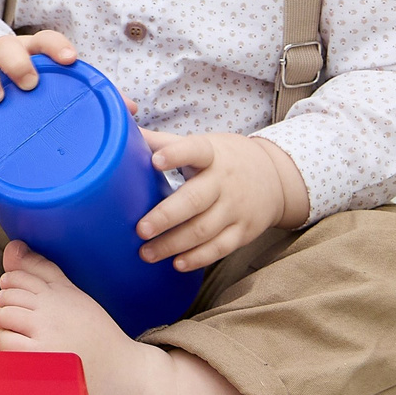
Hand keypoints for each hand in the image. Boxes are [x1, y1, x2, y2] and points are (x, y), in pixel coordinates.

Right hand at [0, 29, 79, 123]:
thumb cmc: (28, 83)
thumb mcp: (55, 81)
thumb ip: (88, 92)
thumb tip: (127, 107)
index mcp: (32, 51)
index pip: (44, 39)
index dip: (56, 46)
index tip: (69, 58)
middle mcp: (3, 53)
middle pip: (6, 46)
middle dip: (17, 62)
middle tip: (30, 83)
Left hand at [136, 131, 308, 270]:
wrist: (274, 177)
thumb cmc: (221, 159)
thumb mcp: (199, 145)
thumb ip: (162, 142)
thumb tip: (120, 130)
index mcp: (210, 154)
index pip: (194, 151)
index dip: (175, 155)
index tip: (154, 161)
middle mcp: (224, 182)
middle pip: (194, 200)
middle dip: (166, 217)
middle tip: (140, 229)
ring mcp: (236, 209)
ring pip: (204, 230)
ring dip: (174, 244)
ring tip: (146, 253)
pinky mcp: (243, 231)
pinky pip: (220, 248)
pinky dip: (198, 258)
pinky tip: (176, 264)